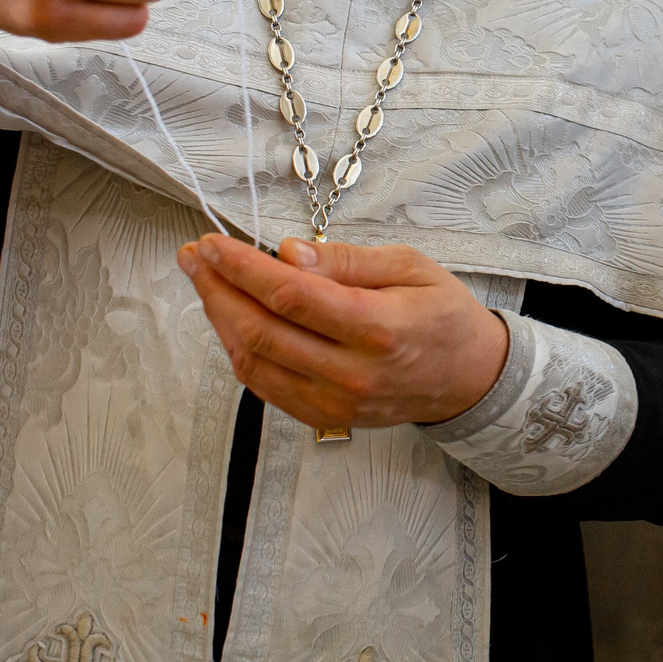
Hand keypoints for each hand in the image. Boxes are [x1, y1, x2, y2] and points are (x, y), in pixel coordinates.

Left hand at [177, 235, 508, 431]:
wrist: (468, 377)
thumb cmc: (442, 315)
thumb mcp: (409, 266)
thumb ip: (346, 261)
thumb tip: (287, 253)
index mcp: (378, 329)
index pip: (291, 296)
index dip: (242, 268)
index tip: (214, 243)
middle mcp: (352, 373)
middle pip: (261, 331)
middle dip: (217, 289)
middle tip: (194, 255)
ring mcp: (335, 403)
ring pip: (254, 362)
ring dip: (219, 319)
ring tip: (205, 281)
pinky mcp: (324, 418)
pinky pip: (264, 386)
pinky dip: (239, 350)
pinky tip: (231, 319)